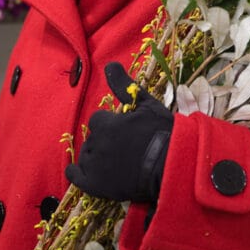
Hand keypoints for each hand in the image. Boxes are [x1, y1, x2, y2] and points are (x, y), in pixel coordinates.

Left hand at [65, 62, 173, 202]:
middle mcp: (96, 144)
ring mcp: (95, 166)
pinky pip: (77, 178)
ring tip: (115, 162)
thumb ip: (124, 86)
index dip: (110, 125)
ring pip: (87, 156)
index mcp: (106, 124)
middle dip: (104, 141)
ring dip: (96, 157)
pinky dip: (76, 174)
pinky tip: (82, 172)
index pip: (98, 121)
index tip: (124, 131)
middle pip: (93, 139)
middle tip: (124, 148)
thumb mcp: (146, 105)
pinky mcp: (96, 185)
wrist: (172, 165)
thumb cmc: (163, 134)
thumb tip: (109, 64)